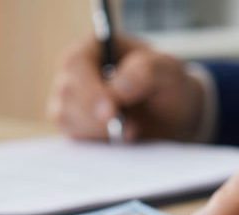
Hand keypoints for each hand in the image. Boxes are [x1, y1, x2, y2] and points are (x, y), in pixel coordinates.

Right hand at [48, 36, 204, 141]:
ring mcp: (72, 101)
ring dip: (97, 131)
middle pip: (66, 94)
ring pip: (65, 118)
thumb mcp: (168, 72)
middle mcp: (76, 72)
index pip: (76, 64)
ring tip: (132, 132)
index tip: (111, 111)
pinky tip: (120, 142)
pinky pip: (73, 137)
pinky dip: (96, 143)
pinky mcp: (75, 126)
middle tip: (129, 130)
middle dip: (94, 116)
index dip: (89, 88)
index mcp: (94, 47)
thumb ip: (145, 72)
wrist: (173, 117)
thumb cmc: (169, 85)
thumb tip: (116, 89)